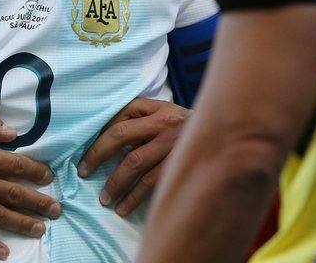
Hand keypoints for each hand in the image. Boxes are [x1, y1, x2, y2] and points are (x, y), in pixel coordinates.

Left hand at [78, 97, 187, 215]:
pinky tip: (124, 207)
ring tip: (105, 198)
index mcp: (158, 107)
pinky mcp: (181, 165)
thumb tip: (110, 140)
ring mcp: (173, 144)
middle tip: (85, 171)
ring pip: (135, 163)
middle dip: (98, 154)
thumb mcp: (169, 116)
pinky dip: (135, 197)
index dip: (101, 134)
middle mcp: (164, 122)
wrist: (230, 137)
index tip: (89, 152)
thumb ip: (144, 121)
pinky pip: (152, 183)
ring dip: (115, 182)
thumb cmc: (190, 131)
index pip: (120, 115)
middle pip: (121, 135)